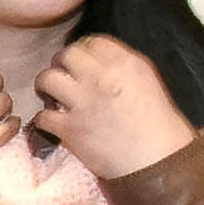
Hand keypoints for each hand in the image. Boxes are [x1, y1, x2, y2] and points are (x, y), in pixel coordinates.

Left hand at [35, 36, 197, 182]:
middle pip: (67, 54)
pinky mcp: (71, 129)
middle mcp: (103, 77)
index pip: (93, 41)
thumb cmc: (161, 127)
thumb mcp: (149, 84)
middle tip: (65, 76)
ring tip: (53, 95)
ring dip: (47, 86)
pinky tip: (53, 123)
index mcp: (127, 64)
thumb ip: (123, 68)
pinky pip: (42, 116)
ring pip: (47, 79)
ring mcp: (84, 102)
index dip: (85, 51)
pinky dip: (44, 120)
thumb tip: (98, 61)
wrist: (159, 163)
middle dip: (62, 63)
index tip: (83, 62)